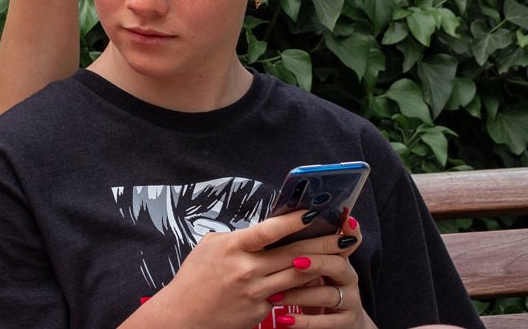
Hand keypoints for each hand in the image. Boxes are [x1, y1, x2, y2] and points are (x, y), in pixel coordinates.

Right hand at [120, 210, 330, 327]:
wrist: (181, 317)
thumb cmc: (194, 278)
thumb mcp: (210, 248)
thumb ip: (237, 238)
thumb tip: (263, 231)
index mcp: (233, 247)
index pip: (269, 230)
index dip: (294, 220)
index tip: (316, 211)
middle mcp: (246, 269)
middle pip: (294, 253)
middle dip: (324, 243)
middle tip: (346, 236)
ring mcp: (255, 292)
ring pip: (297, 277)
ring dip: (321, 266)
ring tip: (340, 257)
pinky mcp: (259, 312)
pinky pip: (287, 297)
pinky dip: (302, 288)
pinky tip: (316, 281)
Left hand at [271, 216, 377, 328]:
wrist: (336, 323)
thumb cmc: (316, 288)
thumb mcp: (312, 268)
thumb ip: (301, 251)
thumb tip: (275, 225)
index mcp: (338, 258)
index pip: (347, 240)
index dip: (349, 230)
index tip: (345, 218)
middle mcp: (348, 277)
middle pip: (337, 265)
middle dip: (317, 262)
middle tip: (296, 262)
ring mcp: (349, 300)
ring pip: (327, 294)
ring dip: (299, 295)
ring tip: (274, 297)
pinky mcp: (345, 322)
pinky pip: (325, 323)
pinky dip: (304, 322)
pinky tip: (284, 321)